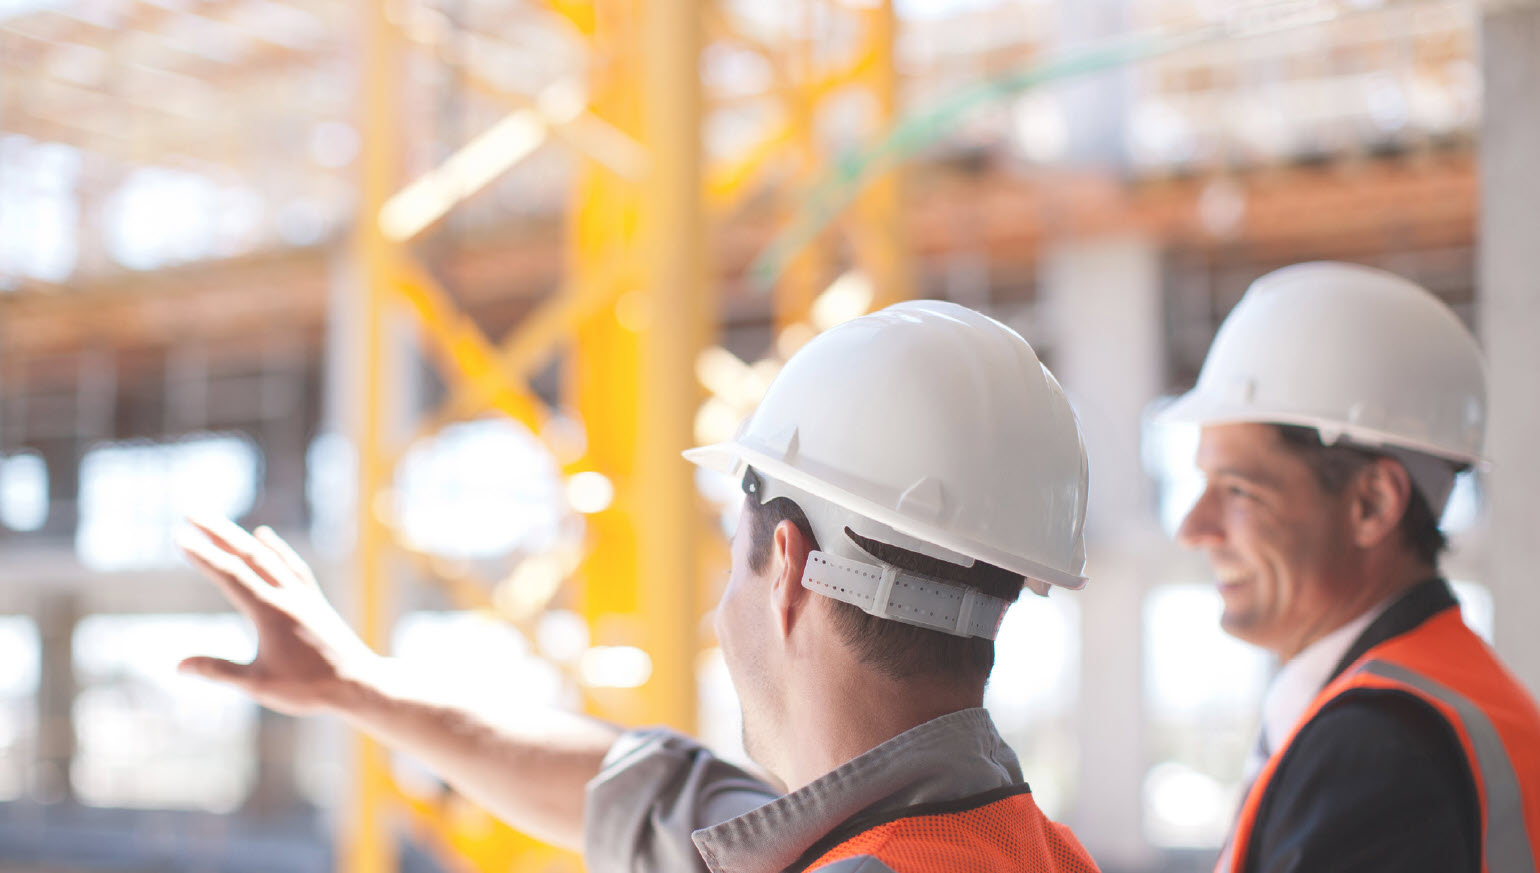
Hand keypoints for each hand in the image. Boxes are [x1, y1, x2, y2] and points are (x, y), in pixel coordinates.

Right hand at [177, 515, 381, 716]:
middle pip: (248, 555)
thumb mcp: (258, 684)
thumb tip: (178, 666)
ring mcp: (303, 595)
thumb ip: (219, 671)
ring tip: (218, 524)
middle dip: (217, 533)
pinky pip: (291, 565)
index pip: (230, 576)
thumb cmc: (308, 688)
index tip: (180, 537)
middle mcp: (287, 595)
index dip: (204, 556)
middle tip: (191, 512)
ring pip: (268, 557)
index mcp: (270, 612)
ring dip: (241, 538)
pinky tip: (265, 537)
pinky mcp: (314, 600)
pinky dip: (276, 549)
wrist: (358, 683)